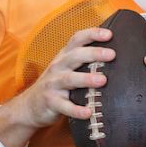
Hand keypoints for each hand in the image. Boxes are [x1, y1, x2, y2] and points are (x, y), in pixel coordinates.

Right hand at [0, 27, 115, 146]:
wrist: (29, 105)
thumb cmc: (57, 84)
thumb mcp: (67, 67)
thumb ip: (85, 60)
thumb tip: (115, 52)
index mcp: (64, 56)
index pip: (77, 39)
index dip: (92, 34)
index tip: (109, 34)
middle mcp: (58, 67)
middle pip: (75, 56)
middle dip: (93, 53)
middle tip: (112, 55)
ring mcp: (53, 84)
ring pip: (69, 79)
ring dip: (86, 79)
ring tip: (102, 80)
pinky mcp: (50, 102)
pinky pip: (64, 106)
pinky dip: (76, 110)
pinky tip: (89, 112)